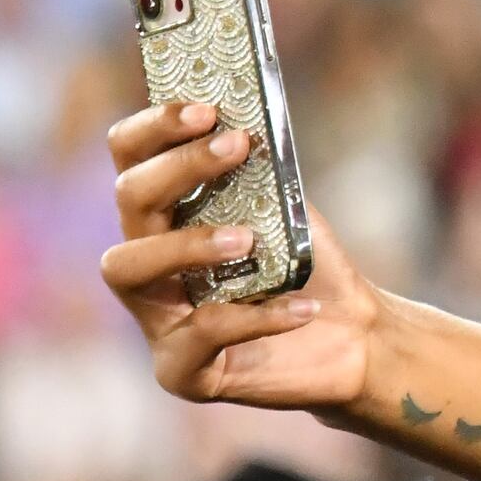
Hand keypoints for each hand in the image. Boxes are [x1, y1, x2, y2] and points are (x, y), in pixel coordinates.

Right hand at [100, 101, 380, 417]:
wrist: (354, 336)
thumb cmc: (309, 265)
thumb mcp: (283, 209)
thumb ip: (255, 175)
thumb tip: (245, 123)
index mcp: (165, 216)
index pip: (131, 157)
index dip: (154, 128)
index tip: (205, 109)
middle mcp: (148, 262)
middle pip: (128, 200)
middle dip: (178, 167)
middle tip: (236, 146)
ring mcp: (156, 319)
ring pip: (125, 268)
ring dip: (185, 243)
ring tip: (246, 241)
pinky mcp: (183, 371)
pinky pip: (198, 337)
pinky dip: (256, 316)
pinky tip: (303, 306)